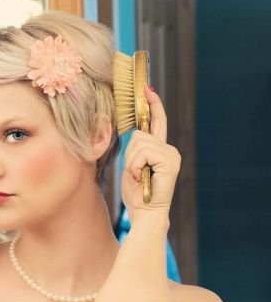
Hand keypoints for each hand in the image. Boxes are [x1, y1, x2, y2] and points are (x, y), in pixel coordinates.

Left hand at [121, 85, 180, 218]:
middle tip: (135, 172)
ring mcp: (171, 154)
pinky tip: (141, 177)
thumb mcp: (132, 165)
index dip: (152, 104)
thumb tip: (134, 132)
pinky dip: (135, 166)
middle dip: (129, 154)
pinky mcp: (170, 160)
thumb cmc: (136, 193)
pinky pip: (142, 152)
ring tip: (138, 176)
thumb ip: (135, 148)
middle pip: (139, 133)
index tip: (147, 88)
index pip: (156, 121)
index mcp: (161, 149)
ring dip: (131, 162)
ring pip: (138, 142)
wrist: (146, 213)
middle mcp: (170, 149)